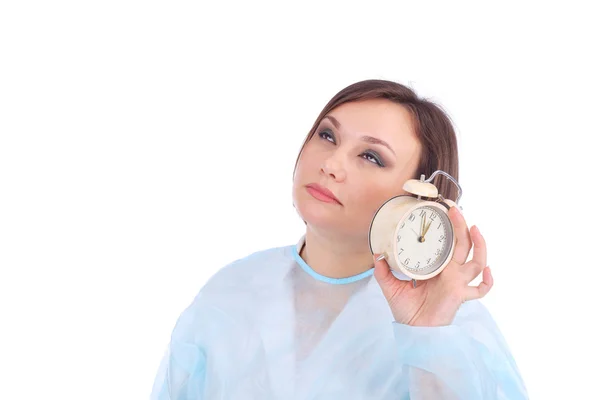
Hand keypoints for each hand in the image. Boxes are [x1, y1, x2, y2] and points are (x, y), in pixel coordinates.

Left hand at [373, 206, 492, 326]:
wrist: (413, 330)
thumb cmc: (406, 310)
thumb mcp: (391, 286)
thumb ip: (383, 271)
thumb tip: (376, 255)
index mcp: (437, 267)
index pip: (448, 243)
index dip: (449, 227)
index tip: (443, 211)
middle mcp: (451, 272)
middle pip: (464, 245)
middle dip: (461, 226)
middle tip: (454, 209)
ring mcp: (458, 283)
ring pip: (476, 261)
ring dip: (479, 245)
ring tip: (474, 227)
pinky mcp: (460, 295)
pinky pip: (480, 289)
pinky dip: (487, 281)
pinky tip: (486, 270)